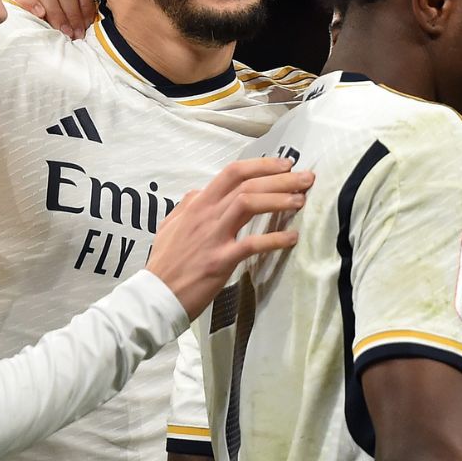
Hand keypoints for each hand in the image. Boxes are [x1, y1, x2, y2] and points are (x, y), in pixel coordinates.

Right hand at [1, 0, 102, 38]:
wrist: (20, 26)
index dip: (86, 4)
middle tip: (75, 33)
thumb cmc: (51, 18)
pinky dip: (31, 3)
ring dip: (55, 12)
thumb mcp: (73, 7)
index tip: (87, 24)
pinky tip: (40, 15)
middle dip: (72, 12)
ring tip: (60, 31)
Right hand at [147, 157, 311, 317]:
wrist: (155, 295)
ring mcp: (213, 237)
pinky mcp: (220, 261)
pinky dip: (275, 239)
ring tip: (301, 200)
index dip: (262, 165)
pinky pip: (251, 244)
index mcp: (197, 204)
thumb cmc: (164, 263)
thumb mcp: (170, 226)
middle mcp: (206, 214)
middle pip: (246, 184)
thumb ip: (186, 207)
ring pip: (248, 203)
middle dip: (280, 177)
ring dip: (279, 199)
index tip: (285, 165)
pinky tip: (292, 238)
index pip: (232, 173)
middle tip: (306, 177)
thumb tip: (199, 193)